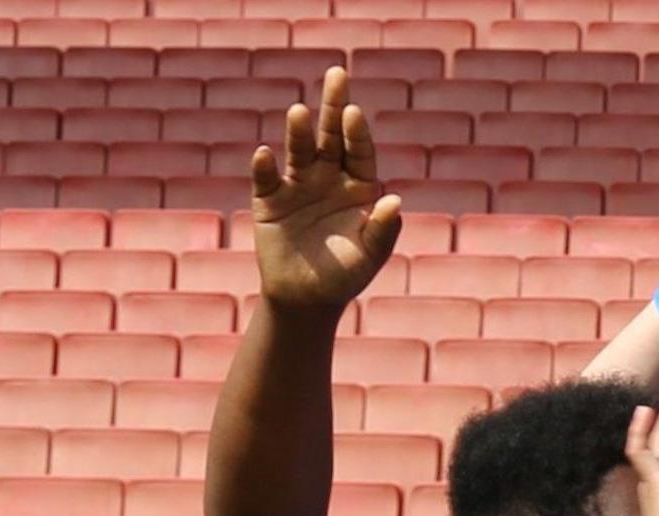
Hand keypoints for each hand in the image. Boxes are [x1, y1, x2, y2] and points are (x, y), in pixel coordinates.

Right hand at [244, 68, 401, 312]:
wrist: (307, 298)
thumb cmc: (346, 276)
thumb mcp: (370, 256)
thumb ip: (382, 229)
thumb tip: (394, 200)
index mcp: (359, 187)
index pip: (360, 152)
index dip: (357, 132)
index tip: (354, 112)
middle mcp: (329, 178)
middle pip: (331, 136)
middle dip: (334, 106)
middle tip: (337, 73)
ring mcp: (298, 185)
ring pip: (299, 151)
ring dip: (298, 132)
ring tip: (298, 112)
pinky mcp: (269, 200)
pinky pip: (266, 179)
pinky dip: (264, 167)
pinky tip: (265, 155)